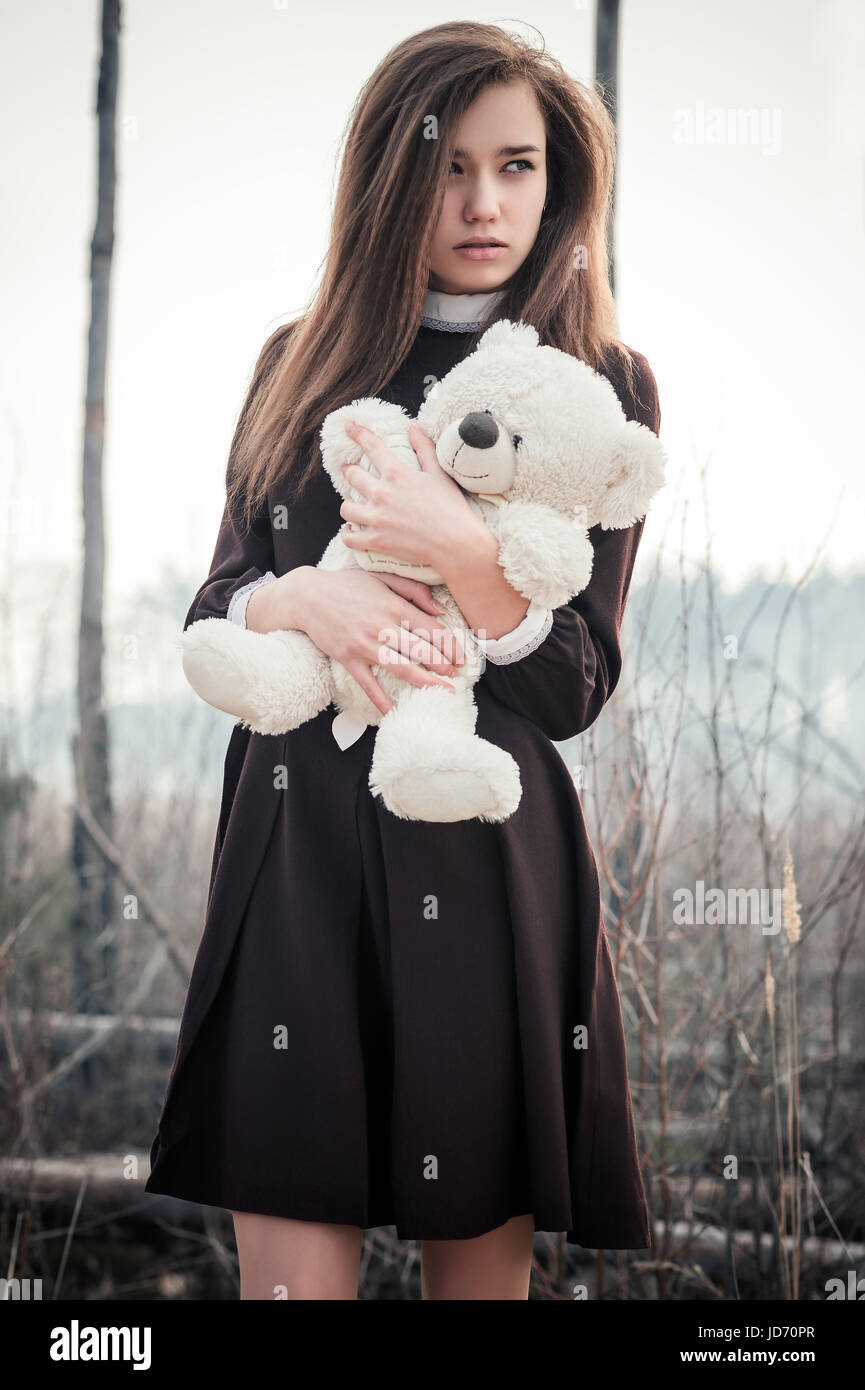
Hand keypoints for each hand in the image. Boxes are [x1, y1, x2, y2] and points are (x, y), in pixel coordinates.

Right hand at [250, 564, 465, 717]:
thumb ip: (413, 590)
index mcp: (395, 606)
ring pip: (403, 669)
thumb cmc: (347, 586)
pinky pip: (369, 684)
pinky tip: (394, 712)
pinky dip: (382, 700)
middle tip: (458, 676)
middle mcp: (384, 627)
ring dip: (426, 683)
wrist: (307, 596)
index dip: (452, 646)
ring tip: (443, 692)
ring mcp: (366, 645)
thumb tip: (439, 609)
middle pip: (423, 652)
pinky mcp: (349, 659)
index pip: (433, 630)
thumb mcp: (382, 577)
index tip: (462, 657)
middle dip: (445, 666)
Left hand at [338, 420, 478, 570]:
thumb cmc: (451, 508)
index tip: (348, 426)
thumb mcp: (440, 473)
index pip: (372, 447)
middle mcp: (382, 493)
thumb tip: (414, 428)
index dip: (358, 433)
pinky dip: (347, 534)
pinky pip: (349, 538)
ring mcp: (376, 518)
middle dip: (349, 471)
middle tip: (350, 471)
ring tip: (353, 505)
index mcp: (397, 474)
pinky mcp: (376, 541)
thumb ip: (424, 448)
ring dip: (348, 505)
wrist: (456, 543)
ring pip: (346, 508)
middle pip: (352, 476)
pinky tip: (351, 530)